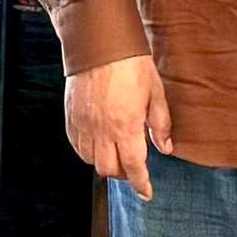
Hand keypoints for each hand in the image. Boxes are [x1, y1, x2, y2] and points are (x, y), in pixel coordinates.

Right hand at [64, 56, 171, 199]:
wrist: (99, 43)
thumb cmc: (130, 64)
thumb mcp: (156, 93)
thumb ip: (160, 124)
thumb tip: (165, 147)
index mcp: (126, 127)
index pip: (134, 167)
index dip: (141, 184)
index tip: (146, 193)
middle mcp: (102, 130)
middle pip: (109, 169)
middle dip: (123, 174)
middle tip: (133, 166)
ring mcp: (84, 125)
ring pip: (90, 160)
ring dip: (104, 163)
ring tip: (115, 153)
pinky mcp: (71, 116)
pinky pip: (76, 145)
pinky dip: (87, 151)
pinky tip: (97, 144)